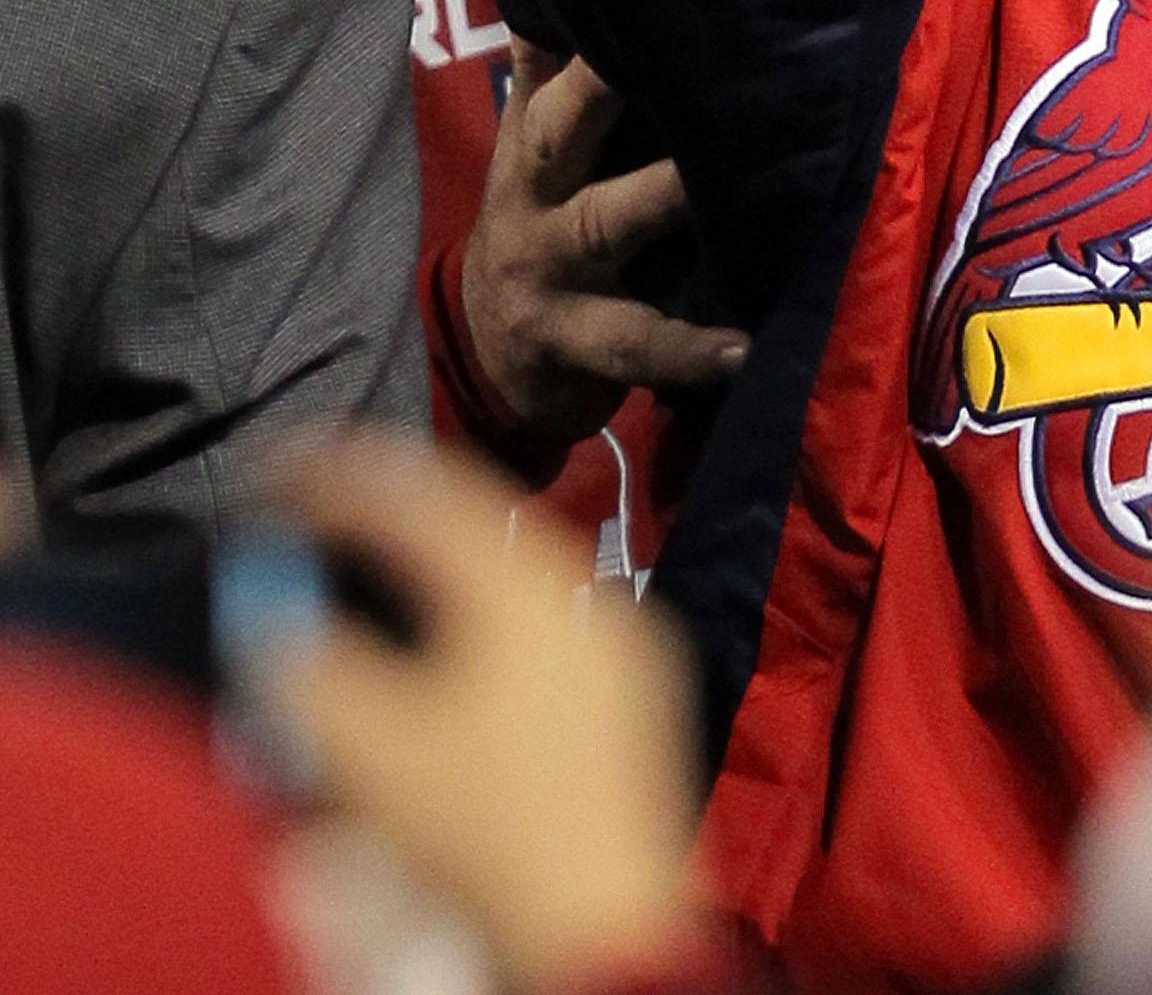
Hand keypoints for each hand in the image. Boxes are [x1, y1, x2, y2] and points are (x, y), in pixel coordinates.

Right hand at [253, 436, 704, 993]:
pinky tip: (449, 648)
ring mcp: (620, 645)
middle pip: (473, 524)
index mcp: (524, 586)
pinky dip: (482, 617)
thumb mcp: (372, 756)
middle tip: (321, 509)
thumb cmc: (485, 835)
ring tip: (374, 568)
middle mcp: (584, 593)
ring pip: (513, 574)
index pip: (417, 497)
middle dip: (390, 514)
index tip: (271, 470)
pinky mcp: (634, 699)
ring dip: (439, 566)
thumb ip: (306, 675)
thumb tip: (263, 617)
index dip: (336, 479)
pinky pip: (543, 623)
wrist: (601, 933)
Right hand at [457, 50, 746, 455]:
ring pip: (606, 225)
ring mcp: (548, 270)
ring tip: (743, 183)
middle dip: (607, 85)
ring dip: (667, 198)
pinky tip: (742, 347)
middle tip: (686, 46)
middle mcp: (533, 196)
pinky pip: (633, 341)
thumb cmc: (534, 224)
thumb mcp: (530, 148)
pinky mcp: (572, 343)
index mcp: (530, 141)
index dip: (584, 20)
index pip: (548, 66)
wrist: (483, 357)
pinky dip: (688, 348)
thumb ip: (552, 70)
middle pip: (564, 130)